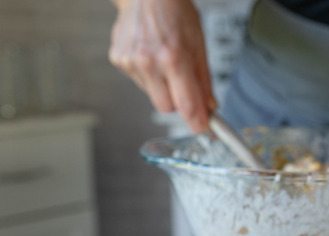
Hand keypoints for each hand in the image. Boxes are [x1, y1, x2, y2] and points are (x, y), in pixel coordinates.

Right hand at [109, 0, 214, 131]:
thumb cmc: (174, 13)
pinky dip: (148, 75)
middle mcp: (149, 62)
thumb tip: (210, 107)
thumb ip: (204, 80)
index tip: (203, 129)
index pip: (187, 105)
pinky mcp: (118, 60)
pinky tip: (150, 55)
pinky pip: (139, 82)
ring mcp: (131, 61)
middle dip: (178, 101)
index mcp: (173, 58)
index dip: (197, 121)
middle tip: (183, 82)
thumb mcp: (198, 44)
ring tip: (164, 60)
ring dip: (162, 87)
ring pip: (152, 96)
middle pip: (167, 108)